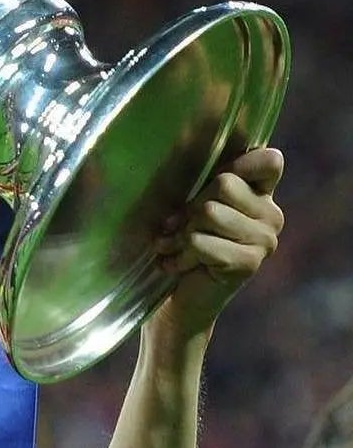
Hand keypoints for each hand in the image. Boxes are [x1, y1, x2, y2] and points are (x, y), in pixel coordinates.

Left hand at [151, 146, 283, 342]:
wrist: (176, 305)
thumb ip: (205, 183)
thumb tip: (185, 142)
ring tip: (175, 248)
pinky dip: (179, 254)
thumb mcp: (191, 209)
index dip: (235, 167)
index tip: (207, 189)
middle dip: (191, 207)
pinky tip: (177, 266)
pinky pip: (201, 241)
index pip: (268, 160)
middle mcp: (271, 215)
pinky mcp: (248, 263)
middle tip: (177, 229)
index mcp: (262, 196)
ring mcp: (265, 240)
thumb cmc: (179, 250)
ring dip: (181, 233)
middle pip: (225, 183)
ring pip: (210, 212)